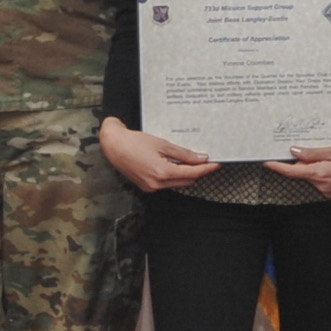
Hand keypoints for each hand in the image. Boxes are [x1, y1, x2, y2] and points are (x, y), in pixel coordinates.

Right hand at [100, 116, 218, 193]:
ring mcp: (151, 188)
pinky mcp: (146, 187)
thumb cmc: (134, 142)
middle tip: (205, 161)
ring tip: (190, 161)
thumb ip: (183, 154)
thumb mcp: (162, 144)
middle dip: (197, 172)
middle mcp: (157, 184)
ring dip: (185, 174)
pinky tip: (174, 165)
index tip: (216, 164)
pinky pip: (166, 184)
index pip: (192, 173)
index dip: (206, 169)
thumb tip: (201, 159)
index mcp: (163, 173)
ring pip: (177, 183)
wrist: (113, 146)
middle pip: (186, 181)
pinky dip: (173, 176)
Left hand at [264, 144, 330, 199]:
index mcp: (320, 174)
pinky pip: (321, 181)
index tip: (268, 163)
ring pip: (312, 176)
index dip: (278, 167)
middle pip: (303, 173)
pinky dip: (323, 172)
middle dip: (303, 162)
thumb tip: (295, 152)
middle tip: (311, 149)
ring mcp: (328, 191)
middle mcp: (322, 186)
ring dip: (315, 166)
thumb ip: (313, 153)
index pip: (292, 172)